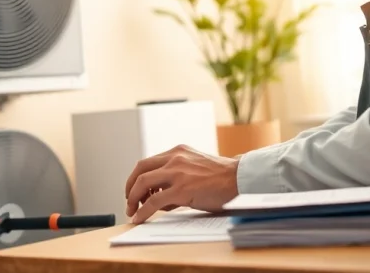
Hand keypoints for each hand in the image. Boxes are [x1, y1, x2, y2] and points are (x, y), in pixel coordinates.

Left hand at [123, 144, 238, 223]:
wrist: (240, 179)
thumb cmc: (222, 178)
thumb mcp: (195, 168)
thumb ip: (176, 176)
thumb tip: (160, 199)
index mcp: (178, 152)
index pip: (148, 162)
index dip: (137, 177)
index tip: (134, 190)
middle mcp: (174, 158)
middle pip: (140, 169)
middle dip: (130, 187)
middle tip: (128, 201)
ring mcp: (177, 173)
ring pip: (142, 183)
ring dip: (133, 198)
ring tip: (132, 211)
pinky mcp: (181, 189)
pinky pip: (153, 202)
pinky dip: (142, 211)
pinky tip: (139, 218)